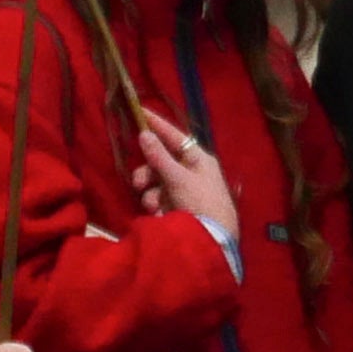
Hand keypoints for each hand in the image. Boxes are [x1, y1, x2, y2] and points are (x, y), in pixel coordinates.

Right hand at [129, 109, 239, 255]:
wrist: (214, 240)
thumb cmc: (201, 203)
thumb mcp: (178, 179)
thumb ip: (159, 157)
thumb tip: (144, 134)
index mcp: (199, 159)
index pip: (175, 136)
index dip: (157, 125)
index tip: (139, 111)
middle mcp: (194, 171)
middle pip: (162, 162)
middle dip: (148, 172)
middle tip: (138, 183)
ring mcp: (187, 190)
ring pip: (158, 182)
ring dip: (151, 193)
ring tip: (153, 206)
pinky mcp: (181, 208)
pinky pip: (161, 199)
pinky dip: (157, 206)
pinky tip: (159, 215)